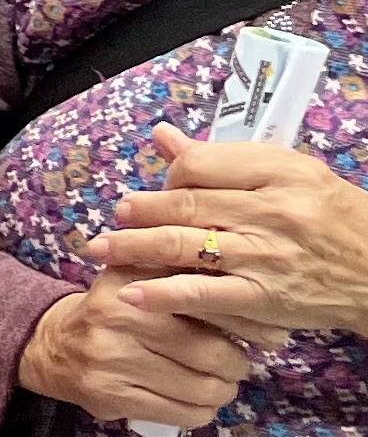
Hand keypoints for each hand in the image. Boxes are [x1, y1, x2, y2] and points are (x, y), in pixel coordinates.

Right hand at [19, 271, 256, 431]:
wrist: (52, 345)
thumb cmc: (116, 310)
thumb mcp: (144, 279)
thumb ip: (191, 280)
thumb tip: (263, 305)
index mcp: (135, 279)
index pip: (209, 304)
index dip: (249, 324)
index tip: (271, 337)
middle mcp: (120, 315)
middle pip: (210, 352)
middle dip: (237, 365)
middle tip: (238, 366)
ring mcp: (111, 358)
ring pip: (199, 388)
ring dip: (222, 392)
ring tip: (220, 385)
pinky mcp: (109, 395)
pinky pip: (178, 414)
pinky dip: (200, 413)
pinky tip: (198, 405)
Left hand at [90, 129, 367, 340]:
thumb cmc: (334, 216)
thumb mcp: (292, 172)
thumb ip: (225, 158)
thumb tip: (164, 138)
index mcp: (279, 173)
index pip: (201, 165)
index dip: (169, 175)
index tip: (157, 185)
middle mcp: (270, 212)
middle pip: (186, 205)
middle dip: (139, 210)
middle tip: (114, 214)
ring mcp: (263, 257)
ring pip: (184, 246)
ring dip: (134, 248)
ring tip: (101, 248)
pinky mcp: (261, 298)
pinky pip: (202, 295)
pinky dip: (162, 295)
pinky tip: (130, 295)